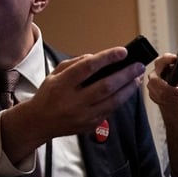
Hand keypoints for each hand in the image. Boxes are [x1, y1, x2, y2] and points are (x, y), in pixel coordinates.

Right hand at [0, 46, 145, 162]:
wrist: (38, 122)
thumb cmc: (49, 94)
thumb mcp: (55, 74)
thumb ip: (75, 63)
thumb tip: (98, 57)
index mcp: (61, 85)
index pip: (87, 68)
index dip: (107, 58)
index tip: (123, 51)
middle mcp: (72, 102)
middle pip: (105, 86)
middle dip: (125, 75)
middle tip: (139, 65)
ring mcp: (82, 116)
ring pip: (113, 101)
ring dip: (128, 88)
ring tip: (137, 77)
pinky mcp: (90, 125)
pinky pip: (110, 110)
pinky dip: (121, 99)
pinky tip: (127, 90)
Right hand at [148, 53, 177, 107]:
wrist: (176, 93)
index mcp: (162, 64)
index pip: (161, 60)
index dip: (167, 59)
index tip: (175, 61)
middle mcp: (154, 73)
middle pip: (155, 81)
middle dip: (169, 89)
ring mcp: (151, 84)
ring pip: (158, 93)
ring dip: (172, 97)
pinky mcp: (152, 94)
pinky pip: (160, 100)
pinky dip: (170, 101)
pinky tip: (176, 99)